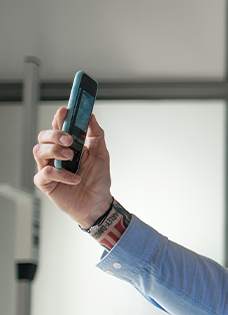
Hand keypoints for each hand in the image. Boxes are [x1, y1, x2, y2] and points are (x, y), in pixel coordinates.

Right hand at [32, 107, 113, 227]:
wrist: (99, 202)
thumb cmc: (98, 179)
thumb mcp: (101, 153)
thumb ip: (96, 134)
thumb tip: (91, 115)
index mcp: (67, 145)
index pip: (58, 127)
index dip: (59, 117)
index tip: (65, 111)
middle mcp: (55, 155)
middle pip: (43, 136)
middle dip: (55, 134)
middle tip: (69, 140)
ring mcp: (48, 167)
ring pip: (38, 151)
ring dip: (54, 150)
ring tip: (71, 157)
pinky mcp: (45, 183)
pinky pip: (44, 173)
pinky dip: (60, 174)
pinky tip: (75, 179)